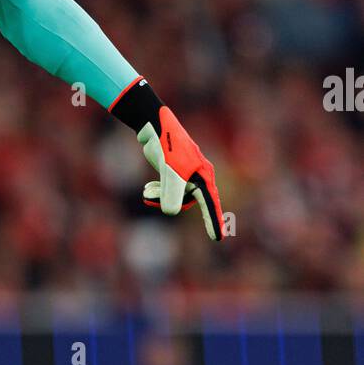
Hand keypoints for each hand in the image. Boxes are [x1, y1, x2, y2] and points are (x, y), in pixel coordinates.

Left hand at [110, 78, 224, 240]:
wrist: (153, 126)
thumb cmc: (167, 146)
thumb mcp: (170, 171)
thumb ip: (171, 194)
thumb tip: (170, 213)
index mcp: (203, 176)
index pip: (210, 203)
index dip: (213, 221)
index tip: (218, 238)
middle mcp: (198, 176)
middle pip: (187, 202)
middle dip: (168, 201)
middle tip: (150, 195)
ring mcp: (186, 174)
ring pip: (175, 197)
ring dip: (159, 197)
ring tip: (147, 192)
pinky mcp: (173, 172)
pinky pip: (168, 190)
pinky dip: (157, 192)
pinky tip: (147, 189)